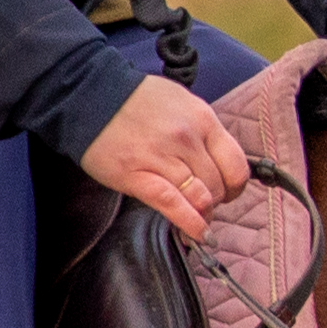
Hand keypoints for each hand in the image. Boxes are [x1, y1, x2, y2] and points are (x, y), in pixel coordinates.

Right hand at [72, 74, 249, 244]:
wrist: (89, 94)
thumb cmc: (135, 100)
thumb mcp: (181, 102)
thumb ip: (202, 131)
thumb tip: (220, 161)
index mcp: (202, 119)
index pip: (236, 164)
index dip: (236, 185)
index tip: (230, 191)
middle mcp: (186, 139)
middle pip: (218, 185)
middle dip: (217, 200)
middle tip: (207, 202)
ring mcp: (162, 157)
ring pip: (200, 197)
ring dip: (203, 212)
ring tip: (199, 215)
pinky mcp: (137, 175)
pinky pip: (172, 204)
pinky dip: (190, 222)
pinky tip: (198, 233)